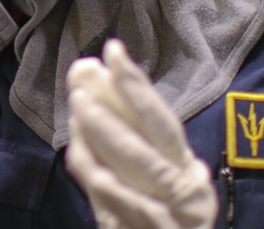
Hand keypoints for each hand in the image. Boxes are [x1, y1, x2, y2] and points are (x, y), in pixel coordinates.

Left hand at [66, 39, 216, 228]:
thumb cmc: (161, 206)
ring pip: (128, 180)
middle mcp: (182, 195)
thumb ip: (126, 128)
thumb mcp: (157, 169)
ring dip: (99, 145)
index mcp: (186, 169)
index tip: (114, 51)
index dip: (137, 86)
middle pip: (143, 152)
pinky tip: (83, 160)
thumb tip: (90, 73)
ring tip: (77, 116)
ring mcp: (163, 220)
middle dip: (111, 118)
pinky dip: (100, 184)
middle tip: (81, 90)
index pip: (161, 122)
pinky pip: (116, 209)